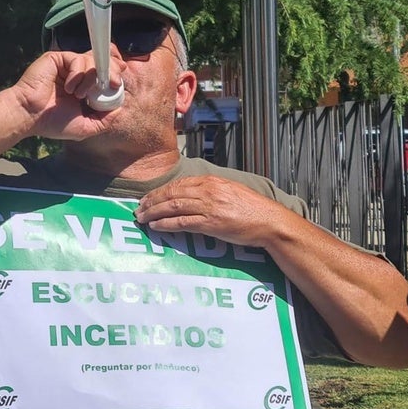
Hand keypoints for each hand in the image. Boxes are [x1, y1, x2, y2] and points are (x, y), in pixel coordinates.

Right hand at [12, 45, 125, 139]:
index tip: (118, 83)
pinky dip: (77, 73)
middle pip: (102, 63)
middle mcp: (77, 75)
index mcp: (84, 89)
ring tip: (79, 95)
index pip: (104, 76)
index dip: (115, 75)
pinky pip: (77, 58)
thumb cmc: (52, 123)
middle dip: (111, 71)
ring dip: (90, 79)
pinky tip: (69, 88)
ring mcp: (67, 66)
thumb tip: (119, 109)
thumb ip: (103, 120)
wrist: (29, 116)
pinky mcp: (58, 59)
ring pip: (91, 60)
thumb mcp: (84, 127)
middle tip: (113, 83)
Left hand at [134, 176, 295, 248]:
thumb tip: (191, 196)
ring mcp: (209, 207)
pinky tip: (156, 226)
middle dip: (152, 201)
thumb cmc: (251, 209)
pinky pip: (183, 223)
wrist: (269, 221)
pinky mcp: (211, 223)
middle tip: (138, 208)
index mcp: (211, 181)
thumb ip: (210, 191)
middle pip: (171, 193)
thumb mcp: (229, 191)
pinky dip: (166, 224)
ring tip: (142, 218)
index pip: (178, 184)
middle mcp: (207, 191)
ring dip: (154, 212)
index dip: (159, 191)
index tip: (148, 198)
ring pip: (173, 207)